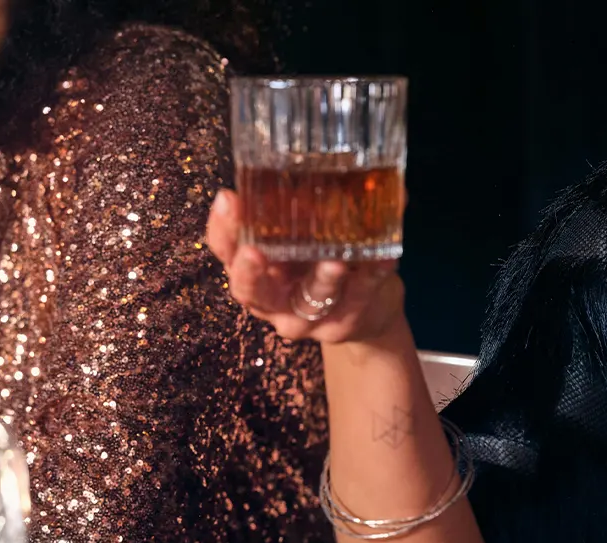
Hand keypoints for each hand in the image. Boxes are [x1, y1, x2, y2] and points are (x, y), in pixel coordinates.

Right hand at [205, 189, 408, 345]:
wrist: (365, 308)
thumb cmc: (322, 260)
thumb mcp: (303, 235)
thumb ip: (303, 205)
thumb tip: (334, 154)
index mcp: (254, 268)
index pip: (225, 249)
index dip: (222, 228)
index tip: (228, 198)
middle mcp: (271, 298)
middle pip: (249, 290)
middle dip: (250, 271)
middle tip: (254, 252)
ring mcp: (305, 317)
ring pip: (308, 299)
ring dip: (322, 279)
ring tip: (335, 259)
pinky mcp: (340, 325)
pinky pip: (357, 299)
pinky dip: (371, 278)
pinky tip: (384, 258)